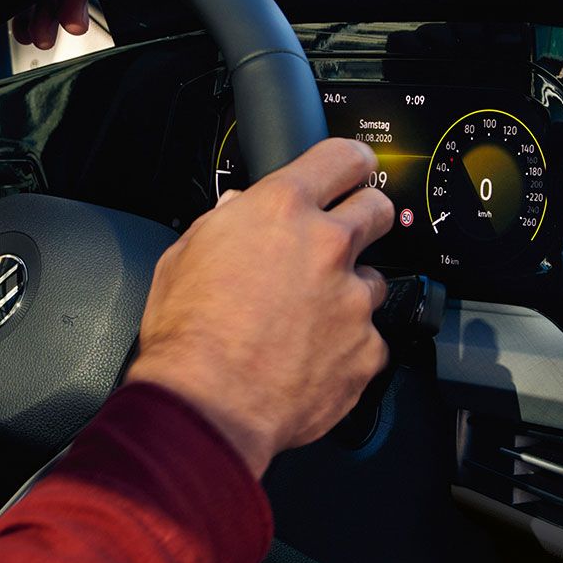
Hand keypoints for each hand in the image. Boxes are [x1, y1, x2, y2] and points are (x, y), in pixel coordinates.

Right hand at [124, 138, 392, 478]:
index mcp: (280, 210)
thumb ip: (222, 224)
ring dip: (347, 292)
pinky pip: (368, 338)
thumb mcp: (184, 256)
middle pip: (378, 208)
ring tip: (306, 319)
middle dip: (364, 217)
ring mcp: (354, 299)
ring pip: (372, 280)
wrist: (208, 405)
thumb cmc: (187, 334)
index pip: (342, 157)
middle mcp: (327, 246)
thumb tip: (238, 212)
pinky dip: (345, 345)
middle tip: (337, 240)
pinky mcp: (369, 349)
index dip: (350, 161)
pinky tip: (308, 357)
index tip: (353, 170)